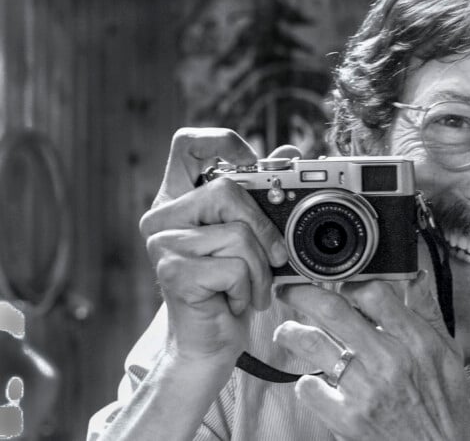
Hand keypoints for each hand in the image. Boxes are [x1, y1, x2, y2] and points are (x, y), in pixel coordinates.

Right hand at [140, 128, 287, 365]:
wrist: (210, 344)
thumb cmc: (232, 289)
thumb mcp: (253, 237)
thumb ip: (264, 194)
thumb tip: (290, 150)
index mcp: (180, 199)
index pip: (188, 144)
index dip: (223, 143)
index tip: (254, 165)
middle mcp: (162, 216)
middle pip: (227, 190)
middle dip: (263, 228)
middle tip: (273, 258)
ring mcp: (162, 243)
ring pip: (237, 233)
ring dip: (259, 270)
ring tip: (248, 289)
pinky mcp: (171, 272)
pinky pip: (234, 267)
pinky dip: (248, 289)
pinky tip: (233, 302)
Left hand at [273, 273, 469, 440]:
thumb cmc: (443, 404)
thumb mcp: (447, 352)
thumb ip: (427, 311)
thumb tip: (414, 277)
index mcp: (414, 340)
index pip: (373, 292)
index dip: (349, 282)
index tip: (338, 284)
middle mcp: (388, 360)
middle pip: (332, 310)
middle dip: (302, 294)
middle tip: (289, 291)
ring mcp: (365, 390)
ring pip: (313, 344)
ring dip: (291, 333)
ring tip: (286, 331)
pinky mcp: (348, 419)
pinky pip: (309, 389)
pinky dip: (305, 383)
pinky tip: (311, 381)